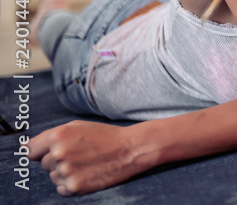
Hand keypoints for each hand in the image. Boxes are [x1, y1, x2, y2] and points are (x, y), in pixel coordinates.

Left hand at [29, 120, 150, 195]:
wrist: (130, 149)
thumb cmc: (104, 136)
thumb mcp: (78, 126)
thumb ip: (51, 136)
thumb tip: (26, 149)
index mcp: (58, 136)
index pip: (30, 150)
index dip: (39, 151)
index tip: (48, 152)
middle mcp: (59, 154)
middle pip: (44, 164)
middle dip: (58, 160)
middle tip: (80, 154)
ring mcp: (66, 171)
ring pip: (53, 176)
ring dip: (65, 172)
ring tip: (86, 164)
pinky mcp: (75, 186)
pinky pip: (61, 189)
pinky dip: (71, 184)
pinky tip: (87, 173)